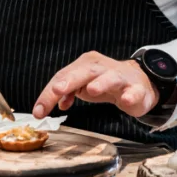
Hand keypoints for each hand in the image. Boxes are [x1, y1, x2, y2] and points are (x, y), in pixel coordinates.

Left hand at [32, 52, 158, 119]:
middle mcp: (102, 67)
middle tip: (57, 90)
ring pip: (111, 77)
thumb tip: (57, 103)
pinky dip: (130, 95)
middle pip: (84, 71)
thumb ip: (67, 92)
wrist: (138, 81)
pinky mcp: (137, 89)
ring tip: (91, 90)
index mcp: (86, 64)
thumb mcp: (83, 85)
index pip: (63, 76)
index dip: (49, 94)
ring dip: (101, 83)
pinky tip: (125, 100)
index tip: (38, 112)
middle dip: (70, 81)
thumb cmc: (105, 82)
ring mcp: (121, 77)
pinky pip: (134, 91)